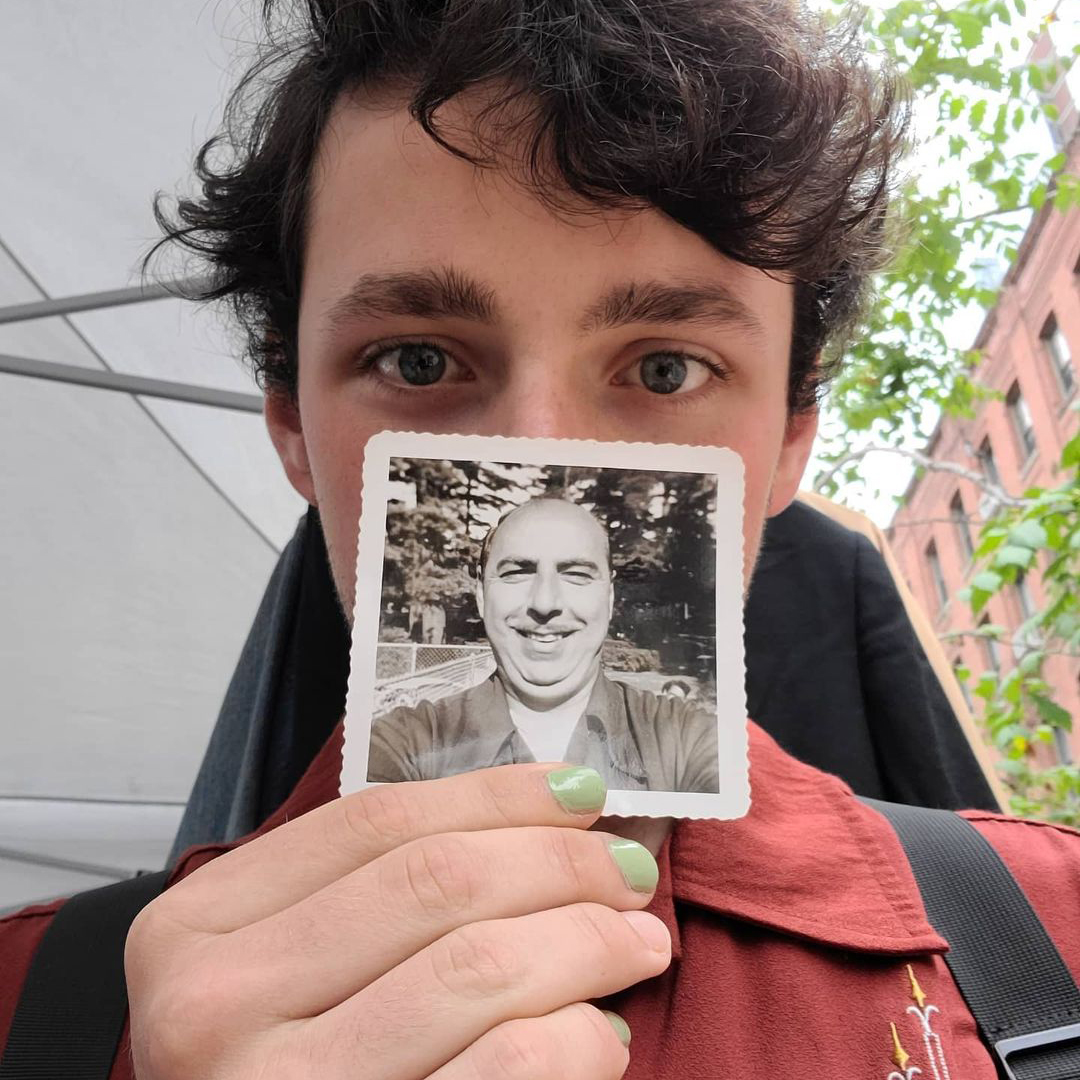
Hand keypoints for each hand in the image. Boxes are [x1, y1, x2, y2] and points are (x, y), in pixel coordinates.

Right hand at [125, 764, 670, 1078]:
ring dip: (586, 942)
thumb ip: (366, 896)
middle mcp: (215, 1008)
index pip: (377, 822)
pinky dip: (575, 1041)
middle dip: (559, 863)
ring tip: (636, 942)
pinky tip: (599, 1034)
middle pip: (436, 883)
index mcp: (197, 930)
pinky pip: (505, 1066)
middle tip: (625, 870)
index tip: (576, 792)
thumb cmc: (271, 1069)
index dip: (496, 796)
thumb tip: (538, 825)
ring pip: (478, 968)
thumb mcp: (275, 967)